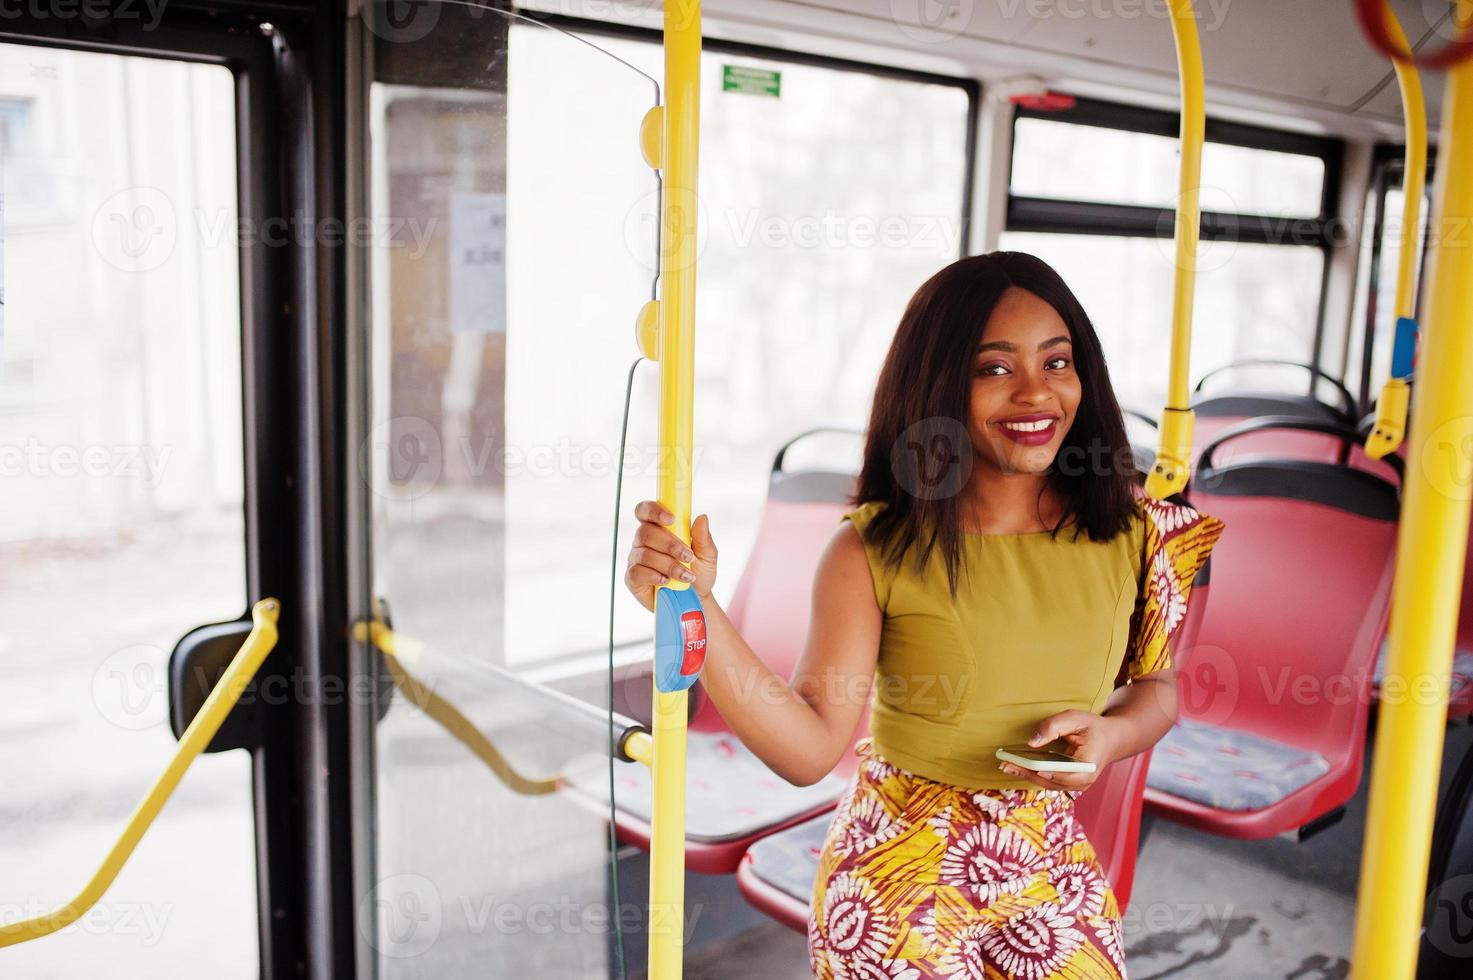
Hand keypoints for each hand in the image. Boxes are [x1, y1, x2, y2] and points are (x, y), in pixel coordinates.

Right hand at [623, 500, 718, 612]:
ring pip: (645, 554)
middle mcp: (643, 541)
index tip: (671, 519)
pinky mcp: (632, 578)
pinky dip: (655, 576)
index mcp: (659, 528)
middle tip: (688, 556)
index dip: (654, 510)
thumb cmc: (699, 573)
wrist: (695, 600)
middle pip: (646, 532)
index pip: (646, 510)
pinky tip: (667, 581)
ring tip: (686, 575)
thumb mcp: (707, 556)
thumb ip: (703, 538)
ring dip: (668, 565)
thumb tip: (702, 518)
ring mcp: (636, 559)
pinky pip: (637, 572)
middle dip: (669, 544)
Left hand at [996, 709, 1121, 792]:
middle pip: (1051, 781)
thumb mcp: (1075, 719)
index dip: (1045, 771)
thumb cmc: (1093, 727)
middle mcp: (1083, 781)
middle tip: (1005, 763)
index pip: (1064, 773)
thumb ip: (1053, 727)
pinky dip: (1033, 774)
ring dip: (1026, 775)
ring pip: (1047, 784)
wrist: (1111, 740)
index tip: (1028, 767)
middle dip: (1027, 773)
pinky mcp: (1069, 784)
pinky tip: (1017, 766)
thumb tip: (1032, 742)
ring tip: (1006, 765)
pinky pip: (1048, 781)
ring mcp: (1076, 786)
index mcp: (1088, 766)